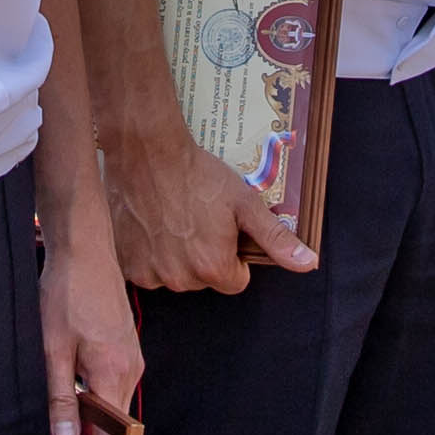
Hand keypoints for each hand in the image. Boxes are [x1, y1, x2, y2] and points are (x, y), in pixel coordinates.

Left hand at [42, 238, 147, 434]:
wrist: (84, 252)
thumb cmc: (66, 296)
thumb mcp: (54, 350)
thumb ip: (61, 397)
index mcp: (115, 372)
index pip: (113, 428)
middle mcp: (131, 367)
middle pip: (115, 414)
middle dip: (91, 427)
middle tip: (60, 431)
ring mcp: (132, 355)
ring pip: (114, 396)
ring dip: (92, 403)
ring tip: (64, 401)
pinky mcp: (127, 345)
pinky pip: (115, 378)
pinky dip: (97, 384)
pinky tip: (74, 375)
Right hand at [104, 106, 302, 298]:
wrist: (147, 153)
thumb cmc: (198, 175)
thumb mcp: (245, 203)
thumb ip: (276, 239)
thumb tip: (308, 264)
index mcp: (213, 268)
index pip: (234, 281)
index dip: (233, 256)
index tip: (223, 232)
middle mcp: (180, 278)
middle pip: (203, 280)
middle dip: (205, 256)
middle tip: (198, 220)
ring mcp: (149, 273)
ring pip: (174, 276)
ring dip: (176, 256)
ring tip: (173, 219)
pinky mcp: (126, 263)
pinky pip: (145, 270)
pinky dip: (149, 253)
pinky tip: (152, 225)